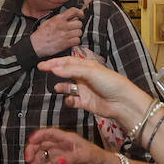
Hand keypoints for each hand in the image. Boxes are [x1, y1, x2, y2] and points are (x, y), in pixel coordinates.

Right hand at [25, 127, 117, 163]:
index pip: (50, 133)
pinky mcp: (59, 162)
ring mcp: (59, 153)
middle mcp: (60, 144)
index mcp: (66, 138)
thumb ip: (70, 159)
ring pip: (42, 156)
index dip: (39, 135)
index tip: (31, 141)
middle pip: (41, 144)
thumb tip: (58, 162)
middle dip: (33, 151)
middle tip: (28, 160)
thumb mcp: (83, 156)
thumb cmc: (95, 156)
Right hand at [30, 6, 84, 57]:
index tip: (80, 15)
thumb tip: (66, 17)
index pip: (73, 11)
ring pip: (79, 32)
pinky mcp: (66, 43)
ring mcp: (65, 35)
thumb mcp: (48, 21)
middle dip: (78, 26)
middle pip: (79, 23)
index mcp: (58, 19)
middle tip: (74, 28)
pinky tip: (72, 41)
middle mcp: (63, 26)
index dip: (79, 12)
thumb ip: (58, 19)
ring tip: (72, 35)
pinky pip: (77, 41)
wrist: (36, 45)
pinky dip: (76, 41)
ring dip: (77, 34)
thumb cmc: (40, 35)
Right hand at [36, 56, 153, 128]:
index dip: (55, 62)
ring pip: (68, 87)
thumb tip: (54, 68)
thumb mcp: (90, 72)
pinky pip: (73, 101)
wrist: (122, 102)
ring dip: (62, 87)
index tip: (42, 64)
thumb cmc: (110, 83)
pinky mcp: (86, 102)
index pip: (67, 61)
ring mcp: (85, 90)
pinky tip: (69, 100)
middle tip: (42, 70)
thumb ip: (71, 70)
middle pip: (66, 72)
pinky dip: (69, 100)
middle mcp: (85, 77)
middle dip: (54, 71)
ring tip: (56, 87)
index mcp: (87, 66)